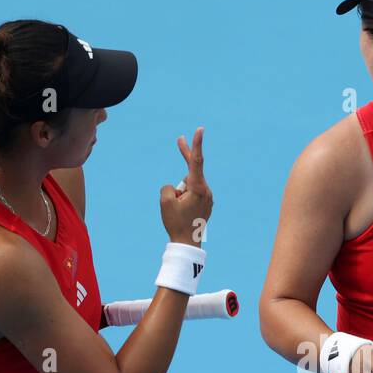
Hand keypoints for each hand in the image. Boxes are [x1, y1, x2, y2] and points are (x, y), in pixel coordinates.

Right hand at [158, 126, 212, 244]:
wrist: (187, 243)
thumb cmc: (176, 223)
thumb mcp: (165, 201)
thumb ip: (168, 186)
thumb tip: (177, 187)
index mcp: (198, 188)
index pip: (196, 161)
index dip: (196, 144)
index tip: (200, 130)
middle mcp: (206, 191)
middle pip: (192, 170)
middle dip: (185, 157)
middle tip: (180, 139)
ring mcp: (207, 198)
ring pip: (188, 186)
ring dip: (180, 191)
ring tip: (177, 209)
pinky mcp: (206, 204)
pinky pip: (192, 194)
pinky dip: (184, 197)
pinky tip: (182, 212)